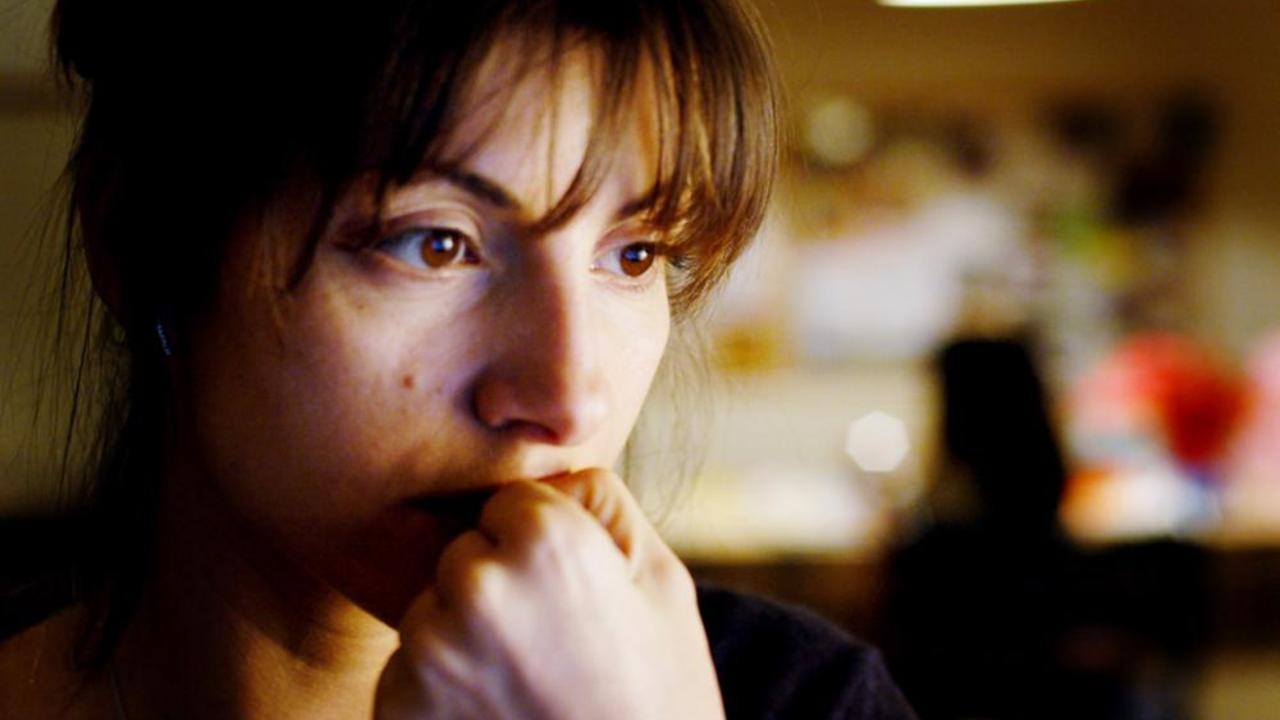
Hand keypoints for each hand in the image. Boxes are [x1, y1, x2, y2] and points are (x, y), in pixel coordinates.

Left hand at [374, 469, 724, 719]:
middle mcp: (477, 585)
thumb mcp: (663, 585)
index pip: (508, 505)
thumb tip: (547, 474)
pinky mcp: (399, 706)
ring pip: (433, 612)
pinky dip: (438, 692)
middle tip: (550, 651)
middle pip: (463, 556)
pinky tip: (492, 718)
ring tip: (523, 689)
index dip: (542, 549)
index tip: (572, 601)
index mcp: (546, 541)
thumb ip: (602, 505)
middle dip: (496, 590)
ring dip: (463, 641)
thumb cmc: (658, 698)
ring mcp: (430, 652)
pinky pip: (408, 671)